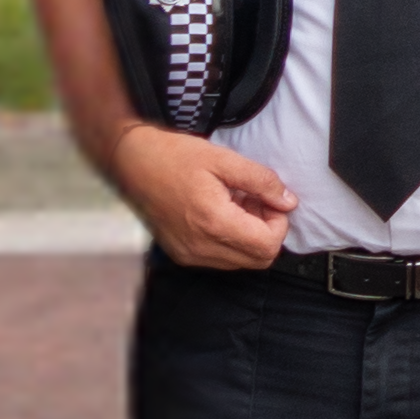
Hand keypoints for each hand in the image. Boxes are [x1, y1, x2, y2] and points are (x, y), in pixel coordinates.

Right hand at [106, 125, 299, 269]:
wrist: (131, 163)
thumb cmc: (174, 157)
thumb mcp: (224, 159)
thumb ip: (261, 181)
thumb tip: (288, 202)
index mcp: (214, 223)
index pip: (268, 246)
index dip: (279, 223)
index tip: (269, 200)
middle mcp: (201, 247)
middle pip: (258, 260)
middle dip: (266, 231)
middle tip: (255, 201)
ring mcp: (189, 255)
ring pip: (240, 262)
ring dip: (249, 236)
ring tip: (237, 204)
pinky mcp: (181, 254)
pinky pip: (220, 259)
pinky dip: (230, 240)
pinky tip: (221, 213)